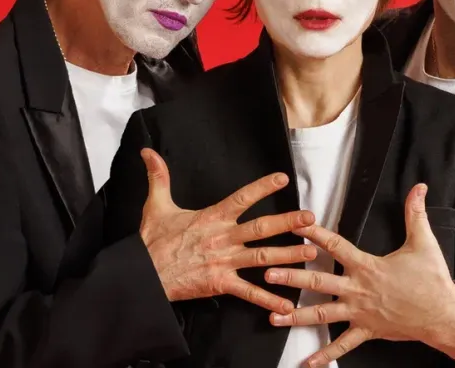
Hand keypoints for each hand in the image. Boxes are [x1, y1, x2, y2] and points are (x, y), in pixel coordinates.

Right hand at [139, 148, 316, 314]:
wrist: (143, 276)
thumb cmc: (152, 241)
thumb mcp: (156, 205)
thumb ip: (158, 177)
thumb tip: (147, 152)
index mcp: (211, 218)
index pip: (241, 198)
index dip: (262, 187)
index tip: (282, 178)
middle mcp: (222, 238)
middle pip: (261, 228)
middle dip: (287, 222)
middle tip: (311, 218)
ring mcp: (224, 262)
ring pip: (262, 257)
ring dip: (288, 256)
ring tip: (311, 252)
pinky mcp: (221, 283)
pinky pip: (248, 292)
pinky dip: (268, 298)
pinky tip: (286, 303)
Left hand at [264, 184, 454, 366]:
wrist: (443, 315)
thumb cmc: (432, 279)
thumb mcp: (424, 242)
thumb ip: (416, 213)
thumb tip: (420, 187)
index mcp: (367, 266)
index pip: (335, 246)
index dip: (314, 234)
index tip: (295, 225)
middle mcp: (358, 290)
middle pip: (318, 283)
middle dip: (291, 278)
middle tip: (267, 273)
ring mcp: (360, 313)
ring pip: (322, 315)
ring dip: (296, 316)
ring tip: (273, 316)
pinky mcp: (367, 331)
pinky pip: (343, 345)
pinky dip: (325, 354)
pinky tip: (308, 363)